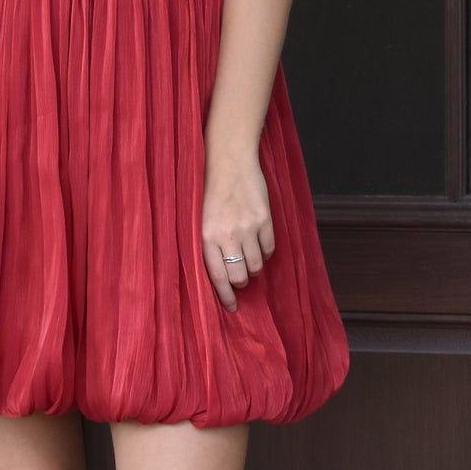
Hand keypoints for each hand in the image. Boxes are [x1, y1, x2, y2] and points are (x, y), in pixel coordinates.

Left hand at [201, 156, 273, 310]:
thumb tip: (221, 274)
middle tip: (240, 277)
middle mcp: (228, 235)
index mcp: (206, 237)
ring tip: (248, 259)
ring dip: (254, 268)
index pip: (218, 277)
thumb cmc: (210, 191)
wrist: (229, 161)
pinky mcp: (265, 220)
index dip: (226, 297)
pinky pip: (270, 249)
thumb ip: (209, 244)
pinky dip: (265, 252)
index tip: (231, 308)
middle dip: (241, 281)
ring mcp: (248, 228)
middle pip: (240, 275)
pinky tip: (259, 244)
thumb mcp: (200, 219)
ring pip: (257, 265)